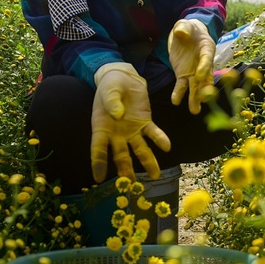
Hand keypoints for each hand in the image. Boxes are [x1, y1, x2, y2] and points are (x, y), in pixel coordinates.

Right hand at [90, 62, 170, 182]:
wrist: (123, 78)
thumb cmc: (110, 86)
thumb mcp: (109, 91)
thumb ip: (111, 102)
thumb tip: (117, 115)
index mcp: (101, 128)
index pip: (97, 149)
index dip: (98, 163)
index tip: (99, 178)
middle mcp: (116, 135)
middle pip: (120, 155)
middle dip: (126, 169)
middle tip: (130, 185)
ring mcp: (132, 131)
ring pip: (140, 149)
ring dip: (148, 161)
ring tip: (155, 175)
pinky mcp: (145, 123)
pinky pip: (153, 133)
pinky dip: (160, 139)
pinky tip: (167, 146)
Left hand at [167, 19, 214, 114]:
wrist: (185, 33)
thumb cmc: (188, 28)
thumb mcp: (185, 24)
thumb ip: (183, 28)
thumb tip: (181, 33)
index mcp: (207, 49)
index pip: (207, 59)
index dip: (204, 67)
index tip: (200, 75)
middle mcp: (202, 63)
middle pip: (204, 77)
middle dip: (203, 89)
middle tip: (203, 100)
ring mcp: (193, 71)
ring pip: (195, 86)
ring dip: (195, 98)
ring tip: (194, 110)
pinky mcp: (183, 74)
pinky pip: (181, 85)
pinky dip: (179, 93)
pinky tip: (176, 102)